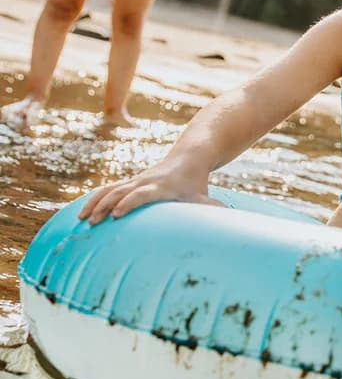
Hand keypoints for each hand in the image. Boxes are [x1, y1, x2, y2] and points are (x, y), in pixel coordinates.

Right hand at [78, 162, 221, 224]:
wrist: (190, 156)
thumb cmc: (196, 181)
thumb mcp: (202, 197)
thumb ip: (209, 210)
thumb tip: (223, 221)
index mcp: (160, 187)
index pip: (140, 195)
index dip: (128, 204)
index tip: (116, 215)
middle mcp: (144, 181)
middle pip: (119, 192)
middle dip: (104, 207)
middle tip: (91, 223)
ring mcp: (135, 180)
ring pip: (109, 190)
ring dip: (94, 203)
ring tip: (81, 219)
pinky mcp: (130, 181)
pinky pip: (108, 189)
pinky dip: (95, 199)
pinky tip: (84, 212)